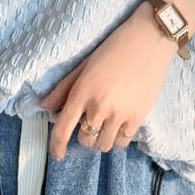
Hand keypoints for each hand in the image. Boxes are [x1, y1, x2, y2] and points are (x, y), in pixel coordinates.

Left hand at [39, 1, 179, 160]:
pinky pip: (122, 142)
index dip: (56, 147)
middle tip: (91, 122)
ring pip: (103, 146)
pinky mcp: (138, 118)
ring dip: (101, 139)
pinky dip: (118, 138)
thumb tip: (46, 107)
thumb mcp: (85, 65)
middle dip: (84, 135)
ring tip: (106, 125)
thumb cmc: (114, 48)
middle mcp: (98, 107)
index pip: (62, 130)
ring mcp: (119, 115)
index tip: (58, 154)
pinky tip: (119, 126)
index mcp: (82, 92)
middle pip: (85, 141)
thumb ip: (64, 88)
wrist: (149, 40)